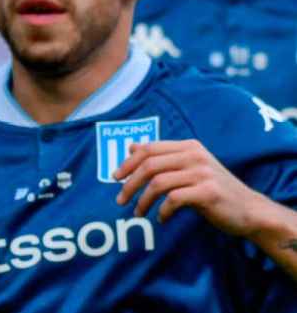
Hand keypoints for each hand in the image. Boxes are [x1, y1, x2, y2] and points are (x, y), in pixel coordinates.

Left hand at [113, 140, 265, 235]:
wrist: (249, 210)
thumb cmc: (213, 190)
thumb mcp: (188, 168)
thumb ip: (163, 157)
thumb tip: (132, 146)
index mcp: (188, 146)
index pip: (149, 149)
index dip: (128, 162)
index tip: (115, 178)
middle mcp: (195, 155)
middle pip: (149, 165)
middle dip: (129, 183)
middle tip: (120, 200)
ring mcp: (203, 173)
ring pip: (158, 182)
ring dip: (143, 200)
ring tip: (138, 213)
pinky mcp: (209, 192)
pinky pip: (174, 199)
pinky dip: (162, 210)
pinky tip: (161, 219)